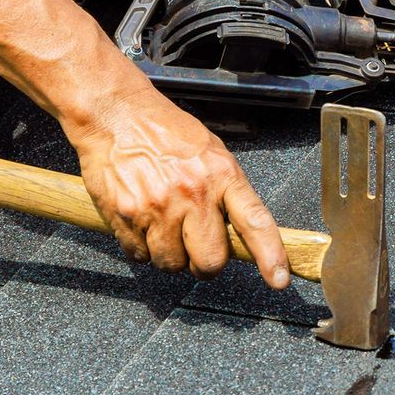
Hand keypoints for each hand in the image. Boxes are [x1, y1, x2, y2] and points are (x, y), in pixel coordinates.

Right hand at [67, 81, 289, 287]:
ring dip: (168, 255)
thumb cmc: (164, 130)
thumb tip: (239, 231)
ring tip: (163, 224)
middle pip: (209, 261)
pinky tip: (141, 221)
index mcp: (221, 175)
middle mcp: (192, 194)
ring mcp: (158, 207)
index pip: (254, 222)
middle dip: (204, 264)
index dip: (270, 255)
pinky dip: (141, 247)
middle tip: (196, 250)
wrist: (116, 114)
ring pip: (171, 263)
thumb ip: (226, 190)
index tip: (278, 279)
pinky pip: (139, 255)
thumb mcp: (210, 153)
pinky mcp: (127, 215)